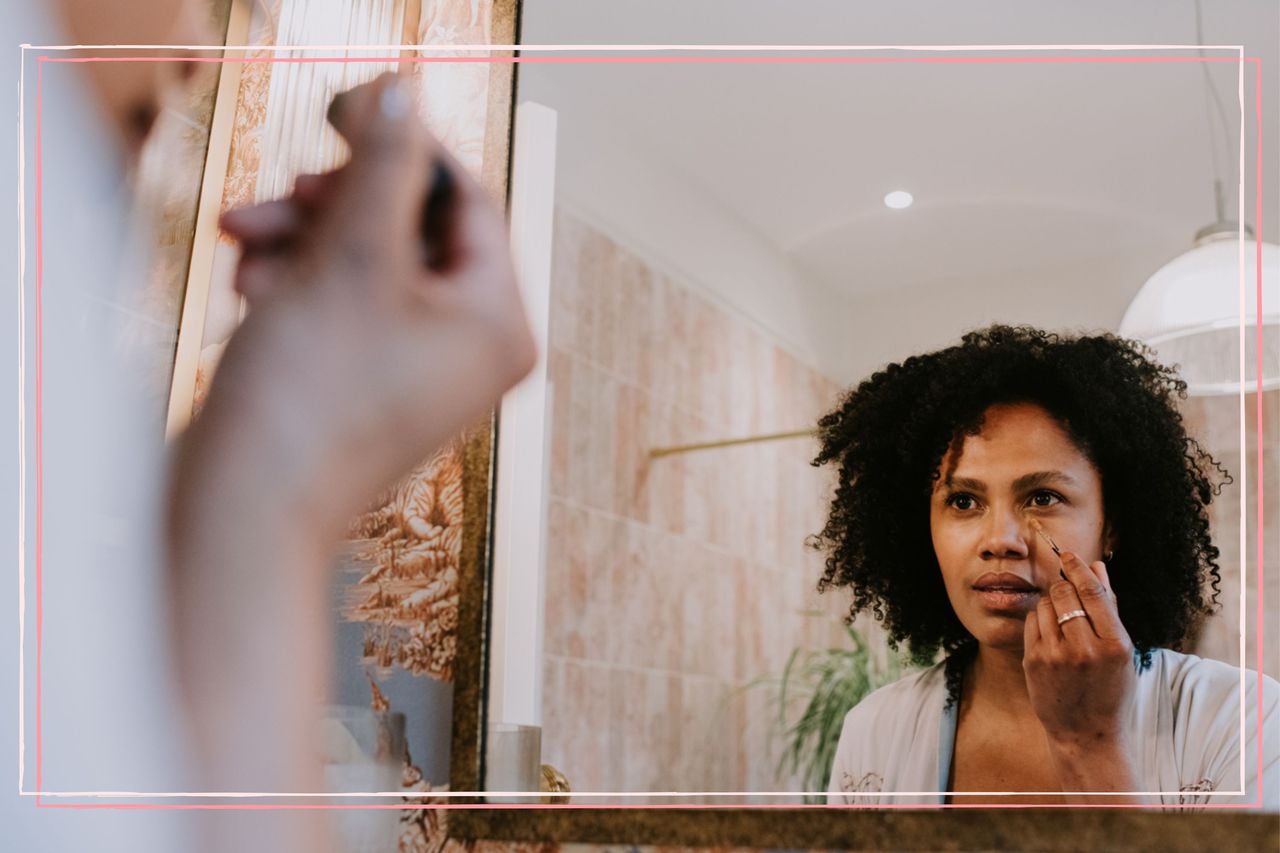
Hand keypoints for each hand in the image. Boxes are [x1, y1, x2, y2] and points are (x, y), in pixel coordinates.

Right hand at [190, 72, 535, 536]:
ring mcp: (423, 369)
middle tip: (281, 199)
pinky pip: (343, 303)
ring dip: (302, 241)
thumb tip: (401, 95)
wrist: (243, 510)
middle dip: (334, 204)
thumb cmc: (309, 398)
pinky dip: (297, 284)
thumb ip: (382, 167)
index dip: (404, 146)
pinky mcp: (370, 382)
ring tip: (247, 249)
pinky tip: (254, 293)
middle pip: (412, 227)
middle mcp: (474, 349)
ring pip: (366, 260)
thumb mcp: (351, 258)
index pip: (468, 199)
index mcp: (501, 322)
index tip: (341, 112)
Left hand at [1023, 551, 1136, 746]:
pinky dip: (1040, 620)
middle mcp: (1085, 649)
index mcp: (1115, 644)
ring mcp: (1056, 656)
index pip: (1092, 592)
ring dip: (1052, 603)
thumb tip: (1097, 566)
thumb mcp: (1121, 649)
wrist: (1086, 731)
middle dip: (1064, 586)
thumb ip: (1109, 606)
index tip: (1068, 554)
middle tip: (1068, 592)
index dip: (1078, 568)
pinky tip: (1051, 635)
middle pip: (1064, 593)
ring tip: (1064, 622)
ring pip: (1045, 604)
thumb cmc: (1109, 687)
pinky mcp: (1034, 661)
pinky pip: (1032, 621)